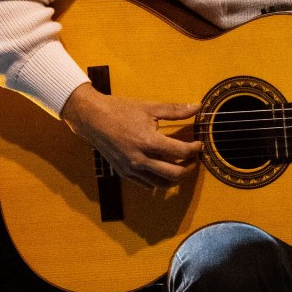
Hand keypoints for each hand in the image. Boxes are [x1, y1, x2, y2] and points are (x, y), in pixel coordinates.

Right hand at [61, 84, 201, 189]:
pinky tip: (164, 170)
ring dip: (176, 178)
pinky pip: (147, 185)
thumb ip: (175, 110)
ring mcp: (131, 169)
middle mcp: (140, 159)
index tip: (198, 144)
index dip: (195, 149)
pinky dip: (159, 181)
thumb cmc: (120, 110)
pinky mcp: (124, 173)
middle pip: (175, 174)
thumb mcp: (150, 107)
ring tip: (181, 166)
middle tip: (194, 159)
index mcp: (149, 141)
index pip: (181, 152)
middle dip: (190, 168)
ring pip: (162, 184)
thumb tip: (197, 107)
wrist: (92, 118)